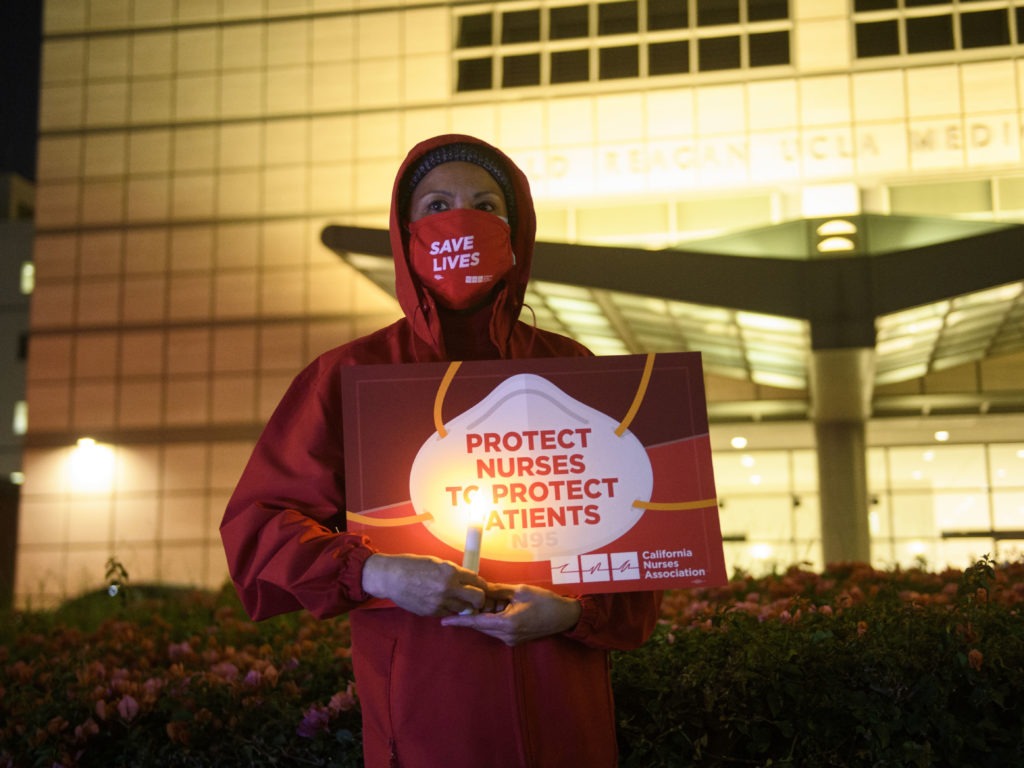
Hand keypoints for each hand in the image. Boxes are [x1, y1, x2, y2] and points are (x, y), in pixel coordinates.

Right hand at [361, 553, 486, 616]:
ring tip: (456, 599)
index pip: (477, 580)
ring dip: (463, 605)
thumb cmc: (412, 565)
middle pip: (477, 598)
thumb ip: (453, 572)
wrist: (392, 577)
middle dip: (480, 599)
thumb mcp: (437, 563)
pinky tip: (441, 601)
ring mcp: (440, 602)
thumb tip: (467, 579)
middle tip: (476, 598)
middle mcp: (448, 588)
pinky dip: (448, 608)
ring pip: (463, 608)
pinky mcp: (431, 612)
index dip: (482, 584)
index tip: (482, 587)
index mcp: (450, 572)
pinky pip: (447, 612)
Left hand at [439, 584, 581, 645]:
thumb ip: (497, 590)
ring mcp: (511, 640)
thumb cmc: (544, 601)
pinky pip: (497, 629)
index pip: (476, 622)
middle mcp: (506, 636)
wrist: (564, 616)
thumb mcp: (519, 590)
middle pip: (480, 626)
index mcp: (506, 624)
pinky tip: (498, 607)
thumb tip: (480, 588)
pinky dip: (493, 619)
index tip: (443, 621)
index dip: (459, 621)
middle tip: (464, 601)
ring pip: (488, 627)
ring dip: (484, 615)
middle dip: (472, 614)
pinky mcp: (515, 639)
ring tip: (488, 600)